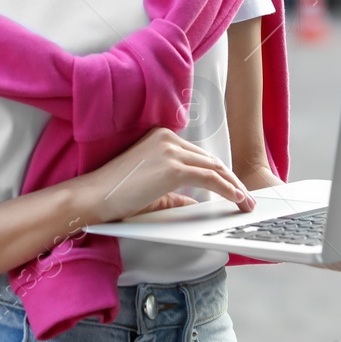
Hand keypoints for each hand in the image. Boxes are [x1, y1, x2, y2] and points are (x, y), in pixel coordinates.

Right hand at [74, 126, 256, 224]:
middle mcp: (168, 138)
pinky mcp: (173, 167)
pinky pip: (210, 178)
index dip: (219, 173)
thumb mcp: (150, 188)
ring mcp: (171, 151)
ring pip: (214, 168)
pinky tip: (237, 199)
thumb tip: (191, 204)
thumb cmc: (116, 193)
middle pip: (210, 160)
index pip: (199, 156)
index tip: (232, 187)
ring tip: (246, 202)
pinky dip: (228, 190)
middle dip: (231, 179)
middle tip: (245, 197)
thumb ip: (173, 193)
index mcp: (160, 137)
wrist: (95, 195)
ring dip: (234, 186)